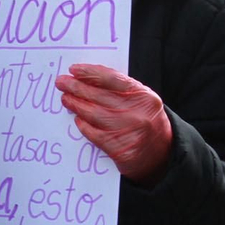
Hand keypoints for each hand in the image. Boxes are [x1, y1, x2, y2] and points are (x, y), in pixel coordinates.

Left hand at [55, 64, 172, 181]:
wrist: (163, 154)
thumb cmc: (147, 122)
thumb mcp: (142, 101)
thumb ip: (121, 90)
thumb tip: (89, 79)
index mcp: (143, 96)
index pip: (112, 79)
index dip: (90, 73)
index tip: (74, 70)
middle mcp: (136, 112)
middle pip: (99, 96)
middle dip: (77, 88)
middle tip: (62, 83)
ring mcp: (128, 131)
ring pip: (95, 114)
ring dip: (76, 105)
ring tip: (66, 98)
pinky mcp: (120, 149)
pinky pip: (95, 134)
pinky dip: (84, 126)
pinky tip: (77, 119)